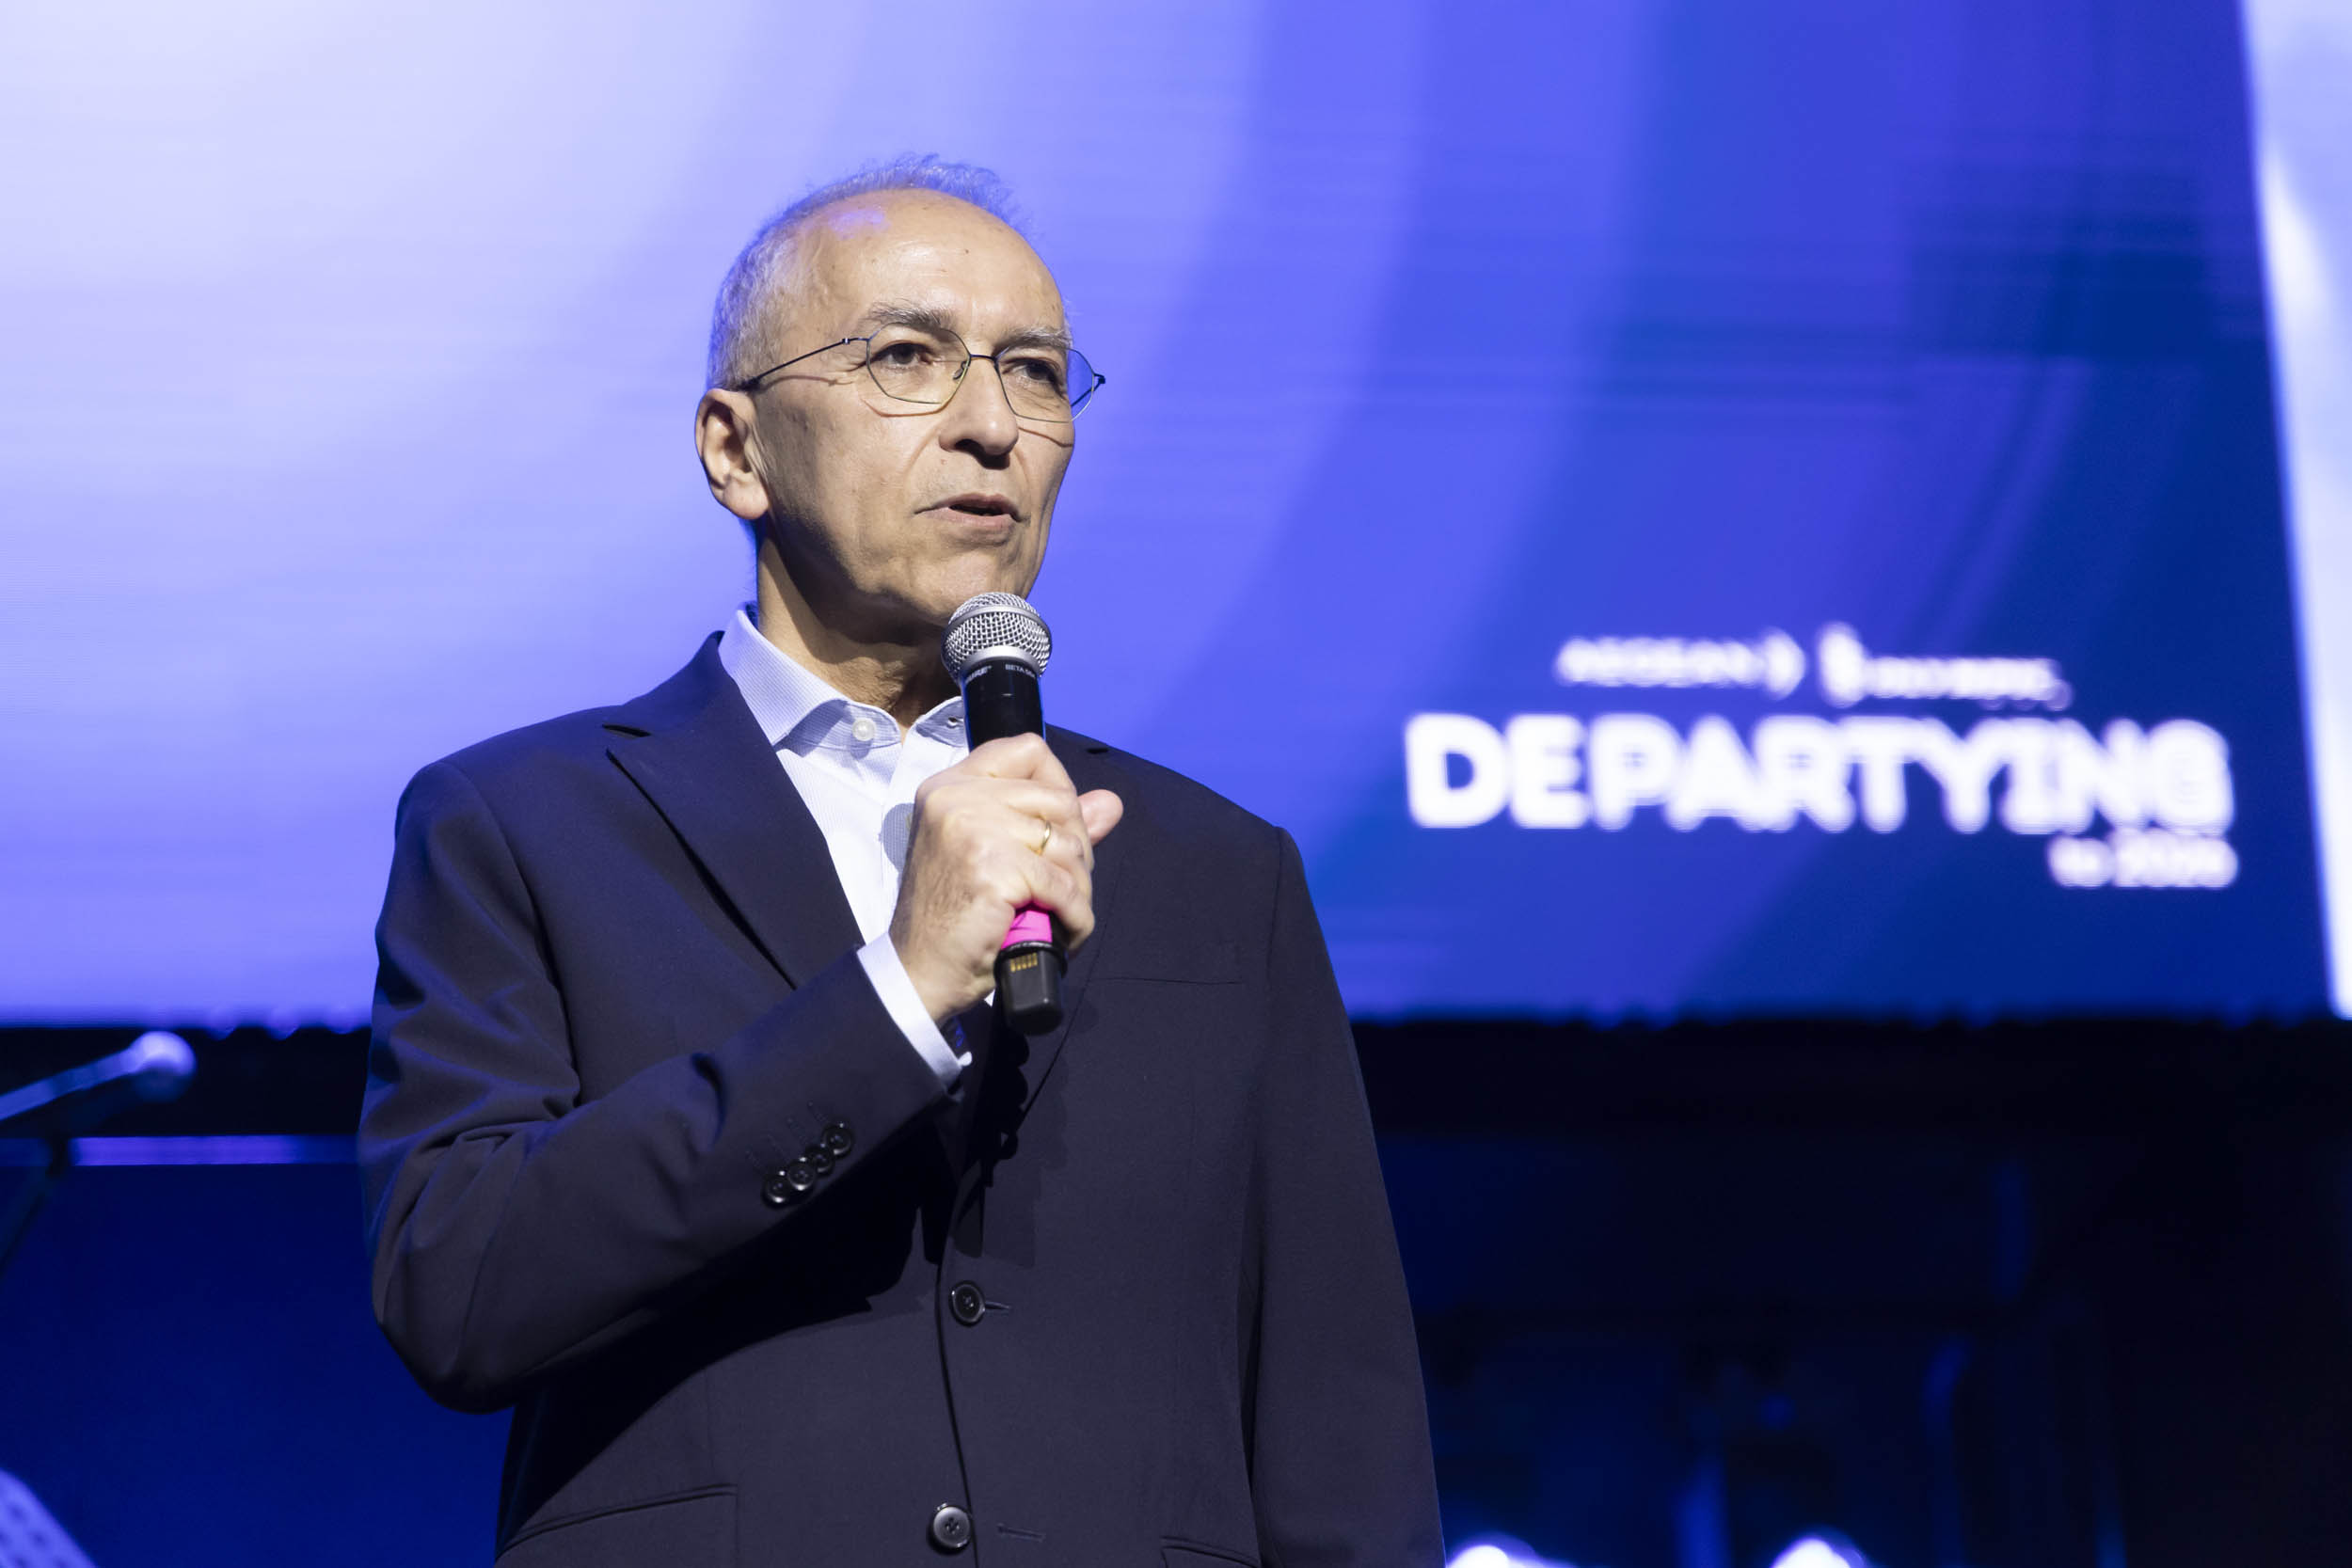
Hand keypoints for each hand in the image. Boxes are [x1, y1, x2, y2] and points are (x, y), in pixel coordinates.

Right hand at [890, 734, 1124, 1021]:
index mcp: (950, 786)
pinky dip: (1076, 915)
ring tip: (1063, 913)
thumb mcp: (997, 857)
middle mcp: (956, 798)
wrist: (920, 971)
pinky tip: (1067, 931)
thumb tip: (1112, 803)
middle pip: (1059, 799)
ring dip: (1079, 887)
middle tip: (1065, 886)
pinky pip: (1063, 885)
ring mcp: (971, 828)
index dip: (1059, 785)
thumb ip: (1052, 825)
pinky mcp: (991, 867)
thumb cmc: (955, 917)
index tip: (1058, 828)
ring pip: (1067, 844)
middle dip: (1078, 847)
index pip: (1028, 750)